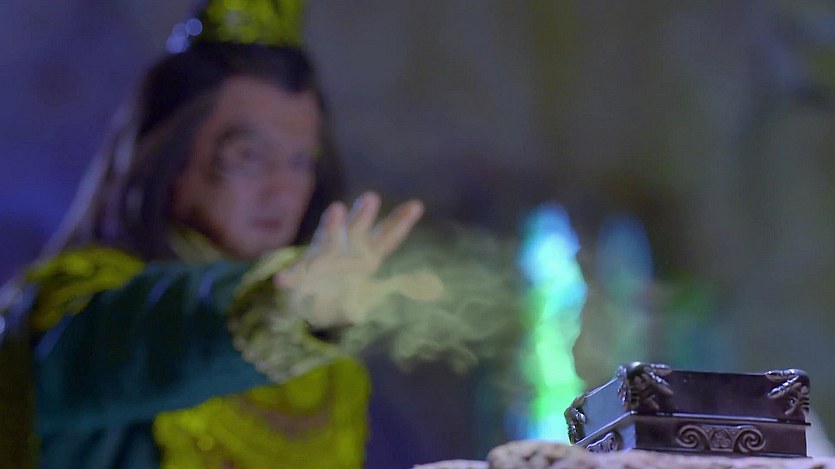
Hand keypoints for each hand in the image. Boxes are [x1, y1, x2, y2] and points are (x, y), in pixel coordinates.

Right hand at [274, 192, 442, 327]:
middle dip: (363, 214)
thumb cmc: (342, 293)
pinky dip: (288, 278)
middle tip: (372, 197)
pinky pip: (294, 275)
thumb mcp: (362, 299)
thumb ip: (373, 301)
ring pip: (328, 238)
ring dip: (332, 224)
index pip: (387, 238)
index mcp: (366, 255)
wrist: (308, 302)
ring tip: (335, 209)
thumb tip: (369, 311)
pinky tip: (281, 280)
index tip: (417, 206)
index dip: (400, 223)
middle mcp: (344, 248)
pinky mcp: (301, 273)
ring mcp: (322, 257)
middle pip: (357, 228)